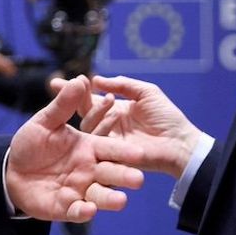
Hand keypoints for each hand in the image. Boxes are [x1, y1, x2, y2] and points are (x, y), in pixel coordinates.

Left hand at [6, 75, 144, 221]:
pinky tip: (89, 211)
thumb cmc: (31, 144)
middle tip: (138, 180)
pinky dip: (83, 212)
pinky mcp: (66, 207)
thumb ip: (63, 104)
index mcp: (88, 147)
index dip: (124, 151)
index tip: (139, 152)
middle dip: (125, 176)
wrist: (11, 170)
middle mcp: (89, 170)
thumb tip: (80, 79)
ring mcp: (79, 190)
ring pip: (100, 196)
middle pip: (112, 173)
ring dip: (111, 200)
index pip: (110, 148)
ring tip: (121, 201)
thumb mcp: (45, 122)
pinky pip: (77, 211)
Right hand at [54, 75, 202, 177]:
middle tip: (60, 87)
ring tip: (97, 97)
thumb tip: (97, 80)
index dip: (73, 91)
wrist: (180, 142)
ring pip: (88, 126)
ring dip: (90, 109)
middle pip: (83, 112)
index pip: (88, 99)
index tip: (55, 82)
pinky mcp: (112, 154)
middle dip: (69, 99)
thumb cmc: (166, 117)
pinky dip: (100, 127)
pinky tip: (110, 114)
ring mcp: (108, 140)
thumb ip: (123, 84)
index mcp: (113, 111)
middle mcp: (107, 125)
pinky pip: (98, 141)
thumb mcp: (146, 92)